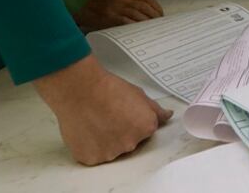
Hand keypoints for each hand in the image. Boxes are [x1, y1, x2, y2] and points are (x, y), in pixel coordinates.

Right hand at [33, 55, 172, 164]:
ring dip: (106, 140)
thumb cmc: (108, 89)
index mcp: (146, 128)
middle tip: (109, 115)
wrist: (81, 90)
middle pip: (129, 142)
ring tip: (96, 120)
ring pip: (111, 150)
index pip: (145, 130)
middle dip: (121, 131)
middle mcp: (131, 144)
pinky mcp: (91, 158)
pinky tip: (87, 129)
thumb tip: (167, 116)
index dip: (134, 120)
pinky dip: (90, 146)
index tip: (124, 112)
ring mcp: (110, 153)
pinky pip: (94, 155)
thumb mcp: (138, 94)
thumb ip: (155, 110)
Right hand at [74, 0, 162, 30]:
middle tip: (159, 24)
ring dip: (147, 23)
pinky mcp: (110, 17)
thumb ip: (128, 1)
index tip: (161, 14)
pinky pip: (126, 22)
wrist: (80, 1)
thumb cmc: (98, 1)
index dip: (156, 7)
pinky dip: (135, 26)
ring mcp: (117, 8)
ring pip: (138, 15)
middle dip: (154, 16)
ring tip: (152, 29)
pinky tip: (140, 32)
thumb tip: (143, 12)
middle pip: (145, 7)